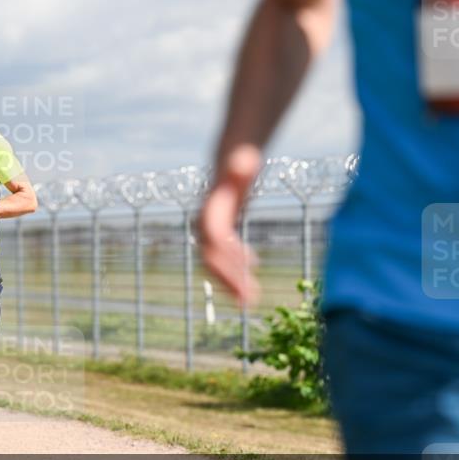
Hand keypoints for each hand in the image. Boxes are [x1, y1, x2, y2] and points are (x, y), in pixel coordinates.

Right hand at [199, 147, 262, 305]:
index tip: (245, 278)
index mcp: (209, 214)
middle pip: (212, 259)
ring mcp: (211, 231)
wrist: (232, 158)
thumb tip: (245, 160)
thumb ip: (242, 165)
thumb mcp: (243, 161)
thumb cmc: (240, 160)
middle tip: (249, 302)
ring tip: (251, 298)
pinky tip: (254, 267)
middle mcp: (205, 226)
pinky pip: (224, 256)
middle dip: (228, 280)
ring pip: (216, 262)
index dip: (228, 261)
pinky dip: (236, 266)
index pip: (215, 243)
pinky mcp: (221, 232)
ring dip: (232, 280)